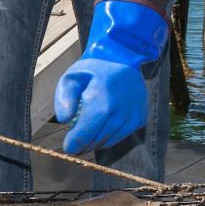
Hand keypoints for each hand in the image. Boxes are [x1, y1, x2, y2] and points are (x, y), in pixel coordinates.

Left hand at [53, 0, 167, 155]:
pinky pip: (122, 135)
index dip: (74, 144)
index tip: (67, 147)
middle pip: (97, 140)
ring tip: (87, 137)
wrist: (124, 58)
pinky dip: (110, 136)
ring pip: (110, 141)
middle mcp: (120, 110)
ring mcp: (133, 115)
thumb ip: (64, 99)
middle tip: (75, 144)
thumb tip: (65, 121)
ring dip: (96, 143)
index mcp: (101, 99)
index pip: (85, 133)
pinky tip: (102, 129)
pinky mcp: (141, 118)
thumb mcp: (71, 77)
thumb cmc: (93, 69)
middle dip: (83, 145)